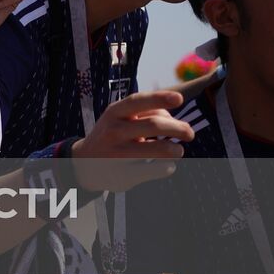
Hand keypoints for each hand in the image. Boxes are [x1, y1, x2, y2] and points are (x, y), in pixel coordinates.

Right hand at [70, 90, 191, 192]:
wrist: (84, 163)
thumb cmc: (113, 135)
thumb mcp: (119, 118)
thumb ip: (144, 113)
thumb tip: (175, 120)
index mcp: (114, 112)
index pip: (139, 101)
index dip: (160, 98)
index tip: (180, 99)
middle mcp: (114, 131)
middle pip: (155, 124)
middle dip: (179, 128)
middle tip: (189, 133)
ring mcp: (118, 154)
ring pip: (159, 149)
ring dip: (176, 149)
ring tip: (177, 150)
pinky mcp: (124, 175)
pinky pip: (157, 170)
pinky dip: (168, 167)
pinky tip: (166, 165)